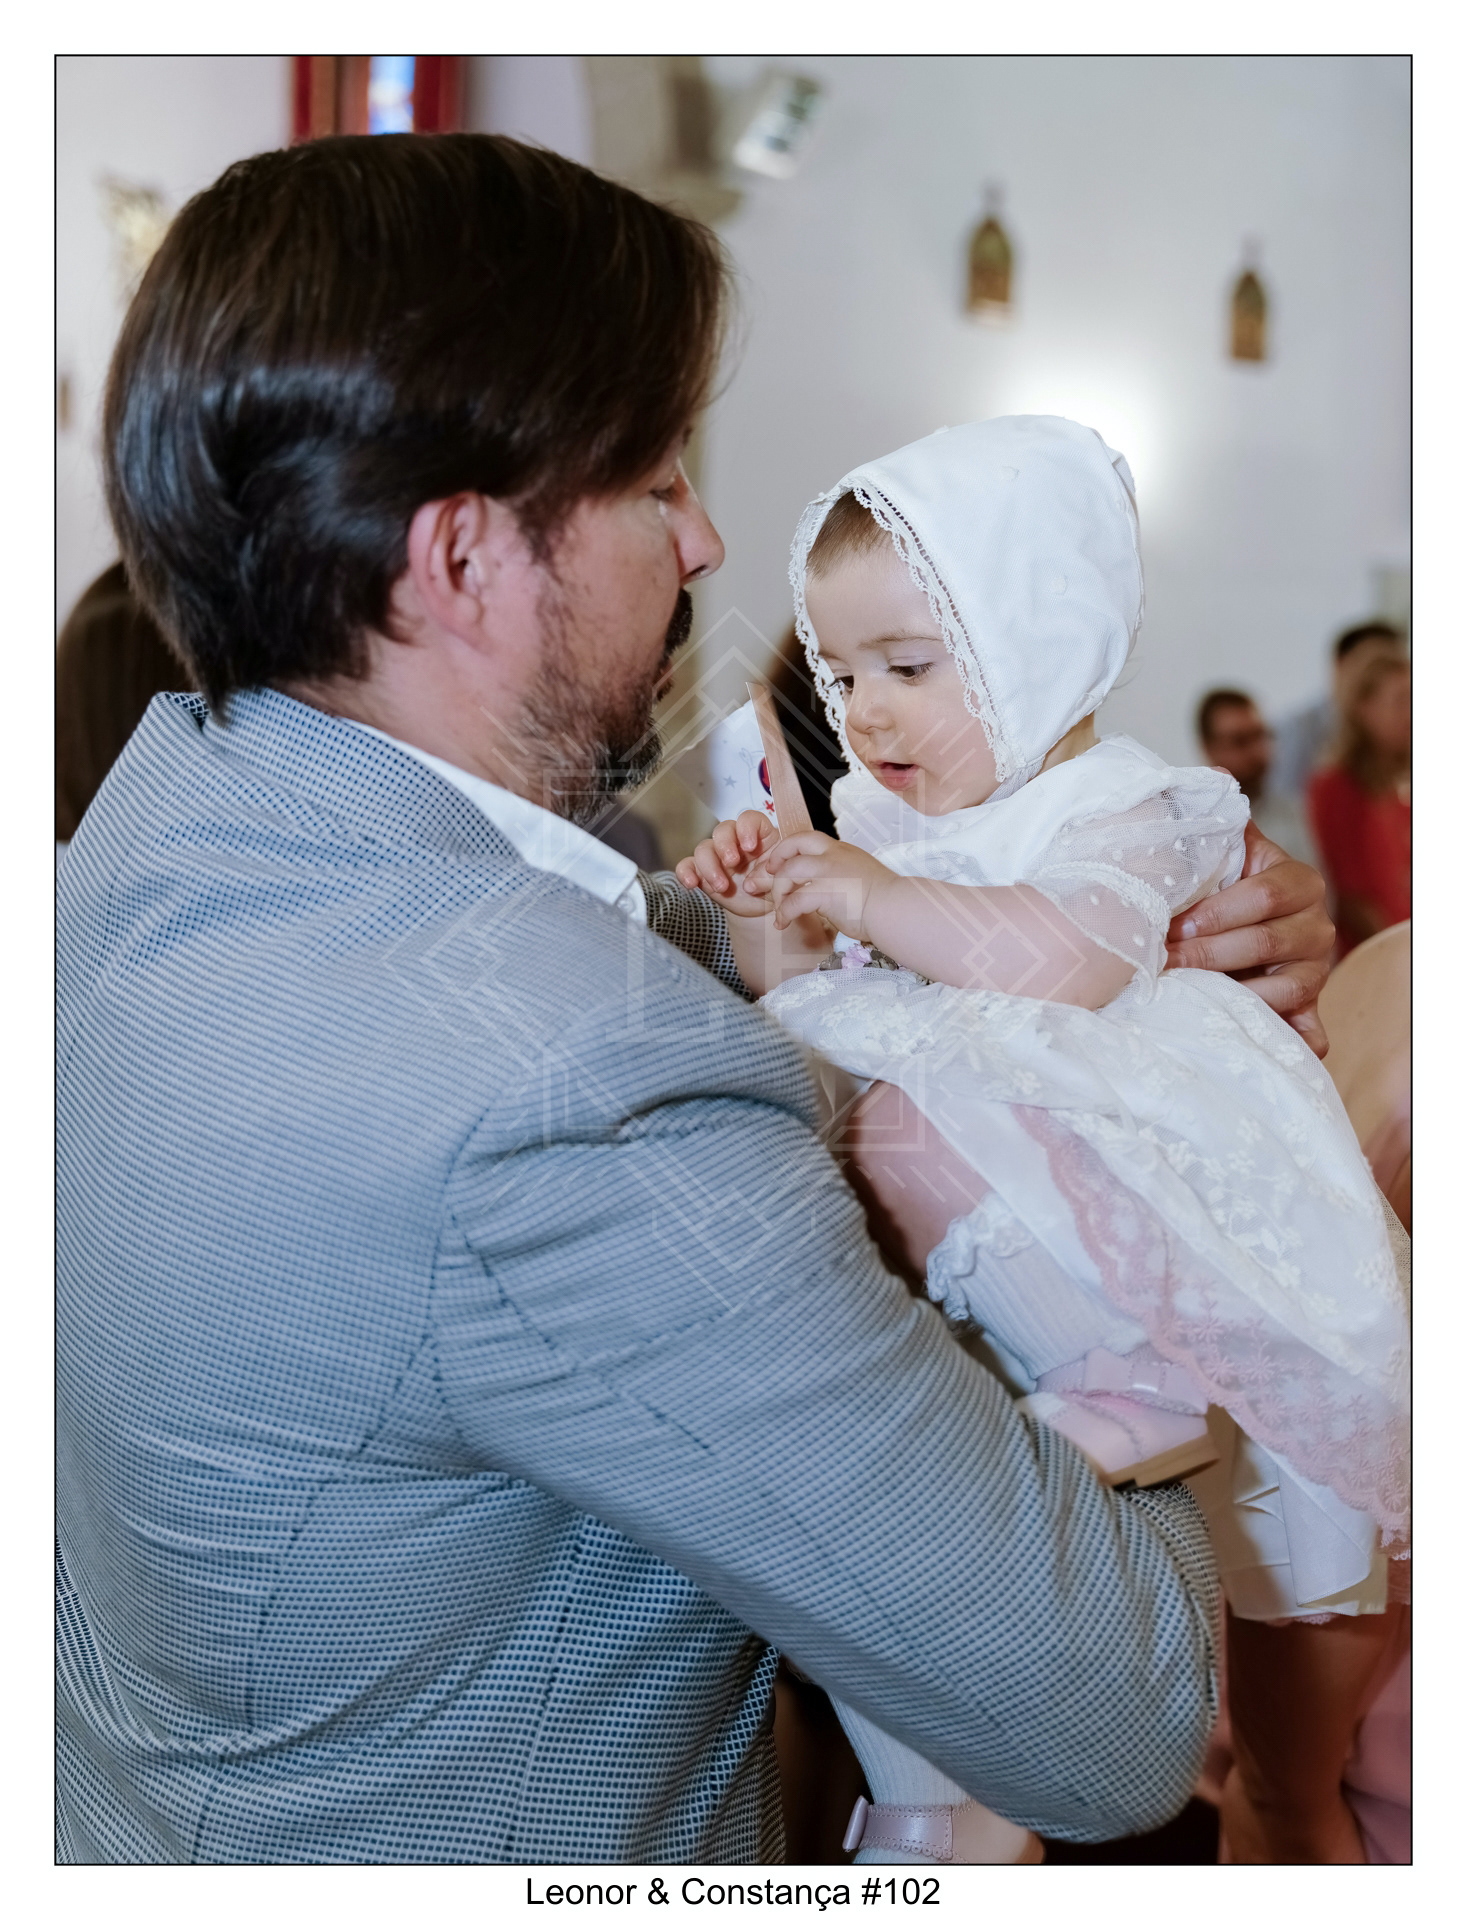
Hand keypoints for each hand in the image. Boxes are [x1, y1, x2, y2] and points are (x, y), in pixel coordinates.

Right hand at [675, 812, 780, 918]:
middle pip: (722, 830)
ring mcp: (717, 856)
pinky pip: (687, 866)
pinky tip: (691, 883)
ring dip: (709, 866)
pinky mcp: (703, 873)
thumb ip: (770, 875)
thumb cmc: (776, 887)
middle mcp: (736, 842)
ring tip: (722, 886)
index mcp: (759, 836)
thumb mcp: (782, 879)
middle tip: (732, 863)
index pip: (749, 819)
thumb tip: (750, 880)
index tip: (750, 846)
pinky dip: (685, 872)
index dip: (746, 828)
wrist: (765, 908)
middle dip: (725, 845)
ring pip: (703, 848)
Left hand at [751, 832, 894, 935]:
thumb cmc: (882, 900)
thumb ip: (836, 877)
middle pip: (790, 848)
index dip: (784, 849)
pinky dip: (784, 913)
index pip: (803, 838)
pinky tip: (783, 923)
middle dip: (771, 865)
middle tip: (759, 881)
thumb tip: (819, 890)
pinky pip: (794, 901)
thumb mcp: (857, 877)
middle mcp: (833, 855)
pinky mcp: (827, 893)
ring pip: (788, 873)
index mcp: (840, 850)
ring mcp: (830, 872)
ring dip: (777, 893)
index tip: (774, 864)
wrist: (896, 909)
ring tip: (778, 910)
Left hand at [1164, 821, 1333, 1056]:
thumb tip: (1214, 773)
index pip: (1263, 896)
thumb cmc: (1219, 886)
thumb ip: (1217, 819)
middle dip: (1207, 954)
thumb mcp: (1222, 851)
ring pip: (1283, 989)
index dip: (1214, 913)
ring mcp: (1315, 970)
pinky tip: (1249, 1040)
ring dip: (1232, 996)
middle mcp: (1315, 925)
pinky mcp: (1308, 1008)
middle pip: (1265, 942)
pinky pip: (1307, 1030)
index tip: (1170, 927)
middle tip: (1162, 962)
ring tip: (1184, 997)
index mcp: (1296, 882)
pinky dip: (1286, 1039)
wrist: (1232, 927)